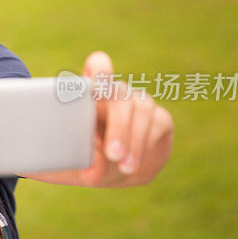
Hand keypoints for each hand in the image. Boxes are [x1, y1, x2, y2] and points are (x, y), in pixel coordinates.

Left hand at [27, 51, 173, 186]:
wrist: (118, 173)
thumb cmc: (87, 161)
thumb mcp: (77, 166)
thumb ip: (83, 165)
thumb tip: (95, 167)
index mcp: (88, 94)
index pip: (98, 66)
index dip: (99, 69)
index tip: (93, 85)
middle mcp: (116, 93)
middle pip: (119, 94)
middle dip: (118, 125)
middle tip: (112, 154)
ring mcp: (140, 103)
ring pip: (142, 110)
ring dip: (134, 140)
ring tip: (125, 167)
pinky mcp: (160, 118)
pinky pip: (158, 124)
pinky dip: (146, 146)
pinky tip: (135, 163)